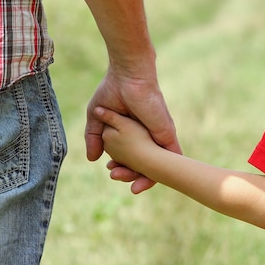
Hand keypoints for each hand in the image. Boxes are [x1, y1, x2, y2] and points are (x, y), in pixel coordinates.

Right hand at [85, 65, 180, 192]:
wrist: (128, 77)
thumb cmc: (113, 90)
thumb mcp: (97, 117)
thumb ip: (94, 137)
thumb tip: (92, 159)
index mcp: (132, 133)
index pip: (129, 158)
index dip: (120, 168)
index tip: (110, 169)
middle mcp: (147, 137)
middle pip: (143, 165)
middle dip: (130, 176)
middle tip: (115, 176)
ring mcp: (157, 137)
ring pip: (157, 167)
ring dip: (145, 180)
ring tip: (132, 187)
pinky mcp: (167, 135)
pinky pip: (172, 160)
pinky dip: (165, 174)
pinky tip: (151, 183)